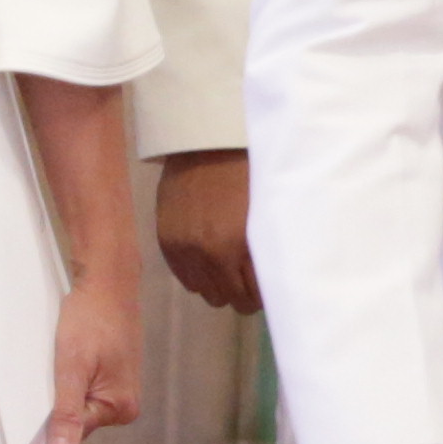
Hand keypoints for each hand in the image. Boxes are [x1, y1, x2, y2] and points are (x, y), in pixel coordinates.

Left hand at [44, 249, 143, 443]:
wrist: (108, 282)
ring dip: (61, 387)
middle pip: (75, 418)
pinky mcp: (111, 375)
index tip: (26, 423)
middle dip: (56, 401)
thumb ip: (66, 413)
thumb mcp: (72, 367)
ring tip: (58, 362)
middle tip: (47, 374)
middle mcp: (124, 405)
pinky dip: (69, 377)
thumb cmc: (92, 318)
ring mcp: (119, 389)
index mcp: (119, 408)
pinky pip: (83, 387)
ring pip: (77, 401)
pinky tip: (65, 359)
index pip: (73, 433)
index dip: (49, 426)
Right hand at [151, 150, 259, 311]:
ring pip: (208, 294)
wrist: (203, 144)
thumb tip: (274, 278)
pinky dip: (200, 275)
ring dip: (220, 284)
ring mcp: (186, 250)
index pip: (255, 295)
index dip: (264, 291)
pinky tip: (209, 259)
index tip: (268, 282)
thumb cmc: (245, 172)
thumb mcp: (266, 210)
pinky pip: (186, 280)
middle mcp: (210, 254)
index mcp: (239, 245)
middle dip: (243, 290)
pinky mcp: (168, 244)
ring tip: (228, 265)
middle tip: (249, 273)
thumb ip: (266, 248)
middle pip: (231, 300)